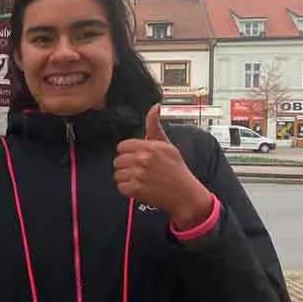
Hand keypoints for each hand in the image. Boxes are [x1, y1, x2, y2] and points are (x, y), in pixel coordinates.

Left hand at [114, 104, 212, 229]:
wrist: (185, 194)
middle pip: (118, 160)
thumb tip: (154, 107)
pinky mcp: (136, 189)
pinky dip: (128, 189)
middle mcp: (143, 159)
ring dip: (126, 178)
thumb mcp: (167, 145)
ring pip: (117, 174)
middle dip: (125, 166)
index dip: (127, 153)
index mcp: (149, 147)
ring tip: (139, 179)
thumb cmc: (176, 169)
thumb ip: (154, 127)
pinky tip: (139, 188)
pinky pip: (120, 187)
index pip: (122, 146)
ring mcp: (138, 175)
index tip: (135, 158)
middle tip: (138, 170)